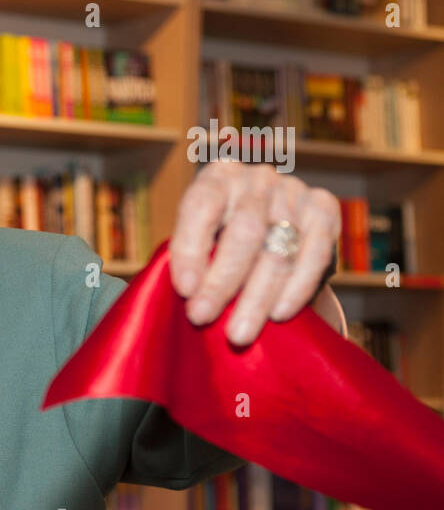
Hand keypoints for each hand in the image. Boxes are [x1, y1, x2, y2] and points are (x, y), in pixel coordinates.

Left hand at [168, 160, 340, 345]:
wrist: (268, 226)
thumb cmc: (220, 237)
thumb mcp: (198, 237)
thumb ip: (192, 258)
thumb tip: (190, 295)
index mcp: (217, 177)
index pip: (201, 207)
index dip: (190, 248)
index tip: (184, 290)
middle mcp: (257, 178)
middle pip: (244, 232)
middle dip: (221, 281)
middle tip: (202, 317)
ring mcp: (294, 191)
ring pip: (278, 250)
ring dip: (257, 297)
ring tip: (238, 333)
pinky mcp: (324, 210)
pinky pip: (315, 254)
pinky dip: (297, 288)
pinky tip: (279, 314)